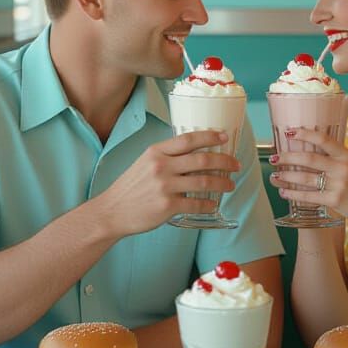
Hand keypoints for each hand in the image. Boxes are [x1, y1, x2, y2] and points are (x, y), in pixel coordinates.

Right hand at [99, 130, 239, 236]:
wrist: (112, 211)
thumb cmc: (130, 188)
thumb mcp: (144, 163)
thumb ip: (166, 157)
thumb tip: (194, 154)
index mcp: (156, 152)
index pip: (188, 139)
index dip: (210, 136)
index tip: (224, 136)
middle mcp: (161, 166)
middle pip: (202, 159)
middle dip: (224, 161)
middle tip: (235, 165)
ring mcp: (165, 186)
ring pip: (204, 181)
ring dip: (222, 183)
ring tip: (230, 185)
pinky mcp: (167, 206)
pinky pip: (196, 203)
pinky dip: (208, 204)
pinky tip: (213, 204)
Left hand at [269, 127, 347, 228]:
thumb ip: (337, 159)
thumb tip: (312, 154)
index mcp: (346, 155)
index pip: (323, 139)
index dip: (304, 133)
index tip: (289, 132)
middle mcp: (342, 167)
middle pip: (308, 158)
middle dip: (287, 157)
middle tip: (274, 158)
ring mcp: (338, 184)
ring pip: (304, 177)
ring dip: (286, 176)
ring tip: (274, 176)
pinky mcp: (335, 200)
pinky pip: (308, 196)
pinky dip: (293, 194)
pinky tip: (284, 192)